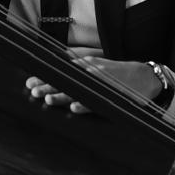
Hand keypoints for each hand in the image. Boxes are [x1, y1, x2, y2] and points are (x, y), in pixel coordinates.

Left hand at [24, 57, 162, 113]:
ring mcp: (102, 84)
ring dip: (62, 95)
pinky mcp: (112, 96)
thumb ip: (79, 66)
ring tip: (47, 99)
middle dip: (49, 85)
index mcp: (87, 66)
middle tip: (34, 91)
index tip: (29, 82)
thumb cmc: (117, 74)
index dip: (45, 76)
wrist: (145, 78)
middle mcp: (92, 72)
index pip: (61, 71)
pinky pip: (96, 102)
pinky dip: (85, 105)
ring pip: (78, 91)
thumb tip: (58, 66)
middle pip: (66, 79)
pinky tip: (74, 108)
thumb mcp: (98, 65)